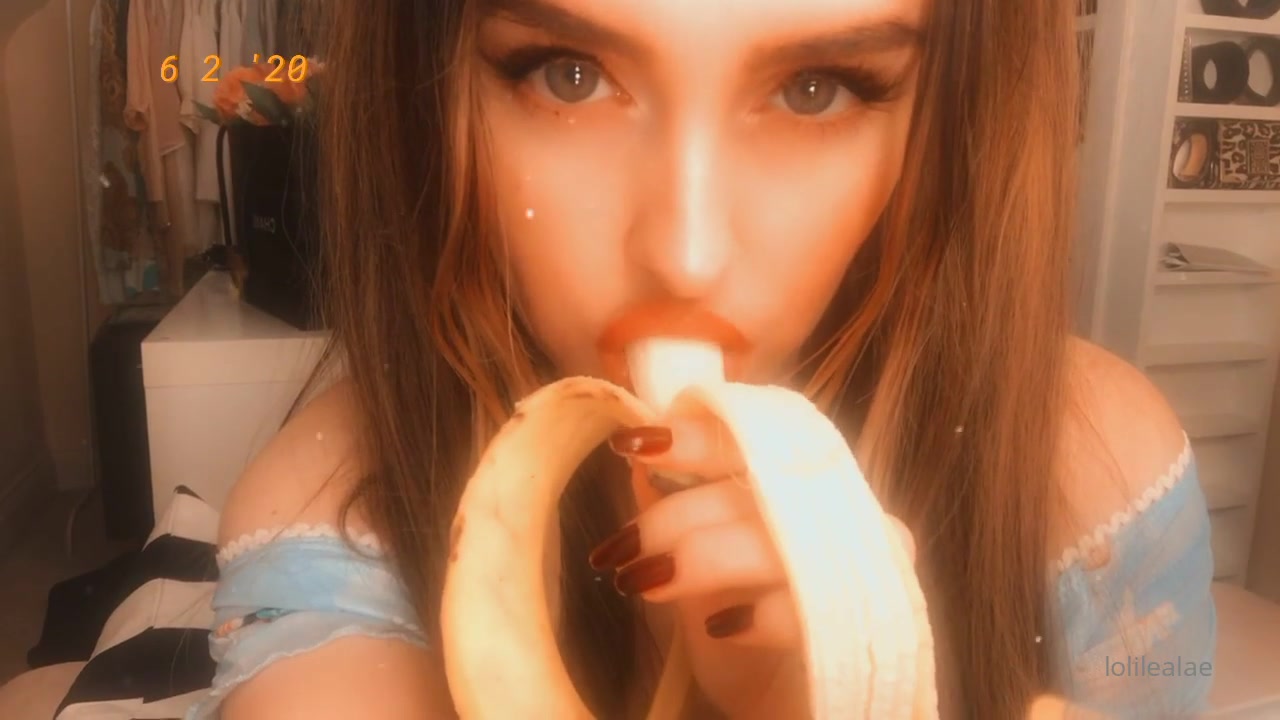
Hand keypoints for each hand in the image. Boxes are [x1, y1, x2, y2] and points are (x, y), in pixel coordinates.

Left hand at [589, 407, 916, 716]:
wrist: (785, 711)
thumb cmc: (742, 636)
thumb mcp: (695, 575)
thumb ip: (677, 519)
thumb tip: (638, 468)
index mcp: (799, 487)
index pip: (753, 440)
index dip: (693, 436)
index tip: (631, 443)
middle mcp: (840, 511)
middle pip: (754, 486)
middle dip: (674, 516)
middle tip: (621, 553)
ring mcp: (860, 562)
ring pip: (770, 537)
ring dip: (697, 558)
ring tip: (644, 584)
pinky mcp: (863, 618)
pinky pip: (804, 603)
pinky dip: (754, 613)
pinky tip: (719, 626)